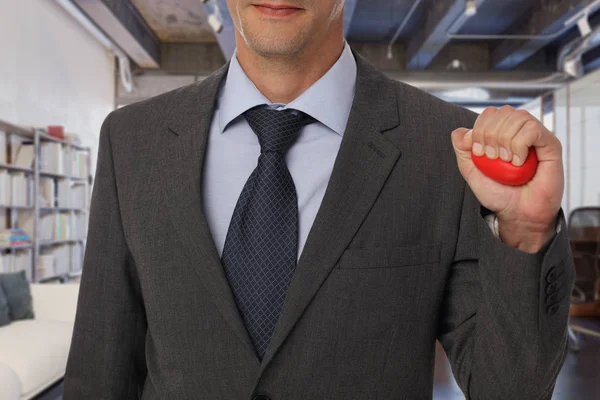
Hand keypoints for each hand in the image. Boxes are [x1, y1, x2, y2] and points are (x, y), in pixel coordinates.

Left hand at [451, 106, 563, 252]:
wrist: (517, 213)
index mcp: (502, 133)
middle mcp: (519, 130)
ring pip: (518, 117)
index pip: (489, 114)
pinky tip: (518, 162)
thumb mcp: (471, 172)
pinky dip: (519, 145)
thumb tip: (460, 132)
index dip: (480, 129)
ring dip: (505, 140)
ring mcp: (535, 136)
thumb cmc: (498, 194)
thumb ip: (462, 150)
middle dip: (490, 134)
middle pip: (502, 112)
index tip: (479, 153)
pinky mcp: (550, 144)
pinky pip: (533, 129)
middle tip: (493, 158)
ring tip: (506, 161)